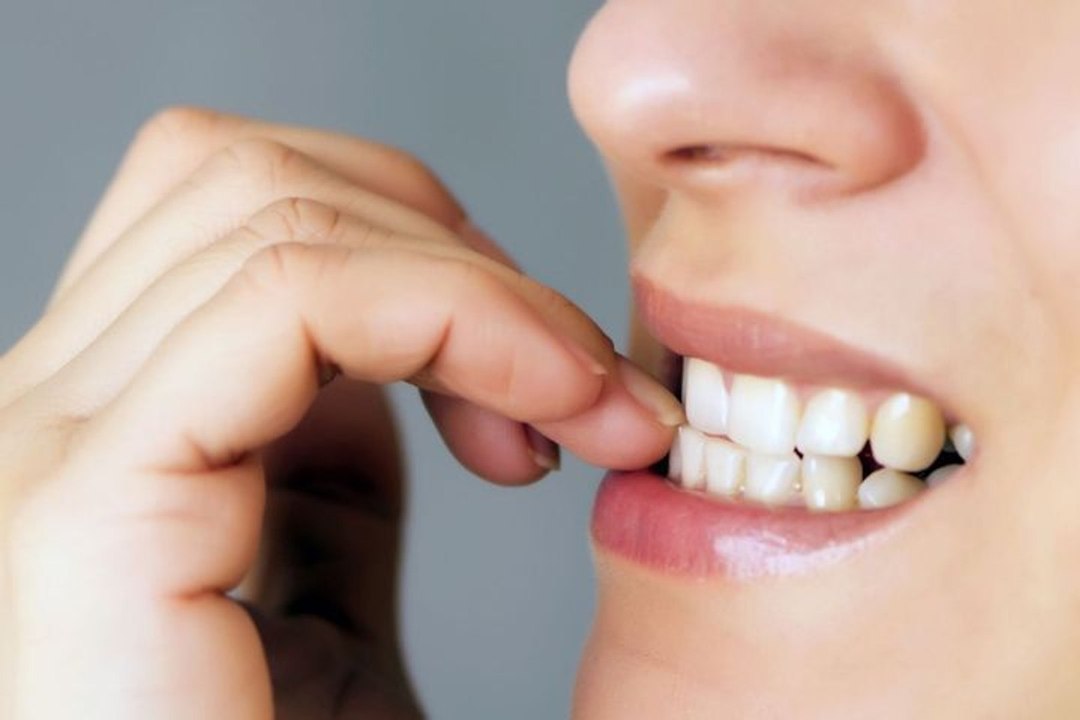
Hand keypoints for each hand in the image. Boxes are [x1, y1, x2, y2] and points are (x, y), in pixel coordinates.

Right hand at [0, 108, 680, 718]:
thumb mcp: (324, 604)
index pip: (243, 215)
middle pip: (250, 179)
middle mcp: (53, 414)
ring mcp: (51, 446)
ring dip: (478, 283)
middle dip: (459, 251)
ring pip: (266, 204)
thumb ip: (329, 476)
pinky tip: (538, 430)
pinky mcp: (84, 505)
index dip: (432, 259)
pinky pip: (283, 299)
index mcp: (112, 428)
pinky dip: (455, 319)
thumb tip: (402, 374)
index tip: (570, 385)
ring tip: (580, 412)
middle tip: (582, 386)